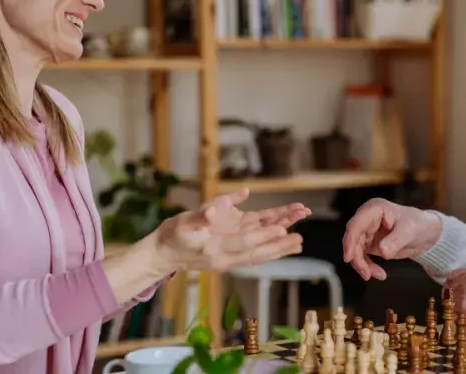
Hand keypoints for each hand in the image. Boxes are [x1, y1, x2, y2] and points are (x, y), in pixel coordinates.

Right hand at [155, 188, 310, 271]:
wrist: (165, 253)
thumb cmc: (172, 237)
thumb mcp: (182, 224)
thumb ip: (200, 216)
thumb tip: (213, 211)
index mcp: (216, 249)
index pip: (245, 243)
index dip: (264, 235)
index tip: (282, 229)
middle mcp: (227, 253)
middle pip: (259, 250)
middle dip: (280, 245)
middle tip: (300, 240)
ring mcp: (231, 249)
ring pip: (260, 246)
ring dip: (280, 241)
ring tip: (300, 238)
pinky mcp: (232, 243)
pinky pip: (255, 241)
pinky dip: (270, 237)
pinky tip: (285, 232)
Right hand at [342, 198, 441, 280]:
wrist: (424, 233)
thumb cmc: (418, 224)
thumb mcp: (409, 231)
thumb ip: (396, 240)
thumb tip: (383, 252)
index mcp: (374, 209)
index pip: (356, 224)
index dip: (350, 241)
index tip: (348, 258)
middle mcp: (366, 219)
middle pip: (353, 240)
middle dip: (357, 258)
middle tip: (367, 274)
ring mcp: (366, 231)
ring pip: (355, 250)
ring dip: (363, 265)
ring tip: (379, 275)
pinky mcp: (369, 243)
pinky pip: (362, 256)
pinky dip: (368, 266)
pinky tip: (380, 274)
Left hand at [444, 268, 465, 348]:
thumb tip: (461, 283)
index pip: (453, 276)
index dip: (451, 284)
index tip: (450, 290)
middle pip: (449, 290)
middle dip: (451, 298)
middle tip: (457, 306)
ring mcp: (464, 299)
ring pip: (450, 304)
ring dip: (454, 310)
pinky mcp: (464, 315)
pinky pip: (454, 317)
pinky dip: (458, 320)